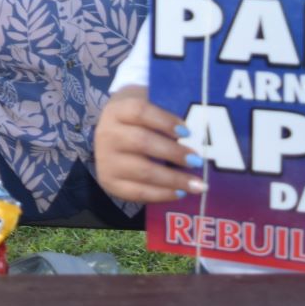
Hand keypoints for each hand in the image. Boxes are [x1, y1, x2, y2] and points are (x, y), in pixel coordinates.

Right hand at [93, 86, 205, 205]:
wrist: (109, 139)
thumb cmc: (137, 123)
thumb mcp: (144, 113)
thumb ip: (166, 121)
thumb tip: (198, 138)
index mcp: (117, 111)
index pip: (139, 111)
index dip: (165, 121)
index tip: (187, 132)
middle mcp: (107, 134)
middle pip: (142, 141)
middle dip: (173, 152)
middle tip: (197, 161)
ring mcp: (106, 160)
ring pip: (143, 170)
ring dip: (174, 178)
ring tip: (197, 184)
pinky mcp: (109, 182)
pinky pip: (139, 191)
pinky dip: (162, 194)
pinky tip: (180, 193)